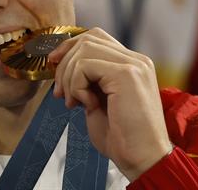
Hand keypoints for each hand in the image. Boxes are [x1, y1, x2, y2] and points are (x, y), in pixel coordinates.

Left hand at [49, 28, 172, 180]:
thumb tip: (64, 69)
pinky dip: (76, 85)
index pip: (96, 38)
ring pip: (84, 49)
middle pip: (88, 38)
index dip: (70, 47)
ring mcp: (134, 64)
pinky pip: (85, 65)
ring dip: (69, 76)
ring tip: (72, 102)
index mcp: (133, 65)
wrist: (144, 159)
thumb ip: (89, 82)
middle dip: (64, 61)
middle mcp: (136, 60)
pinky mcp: (126, 74)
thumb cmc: (122, 138)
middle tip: (59, 91)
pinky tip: (84, 105)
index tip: (54, 65)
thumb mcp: (100, 102)